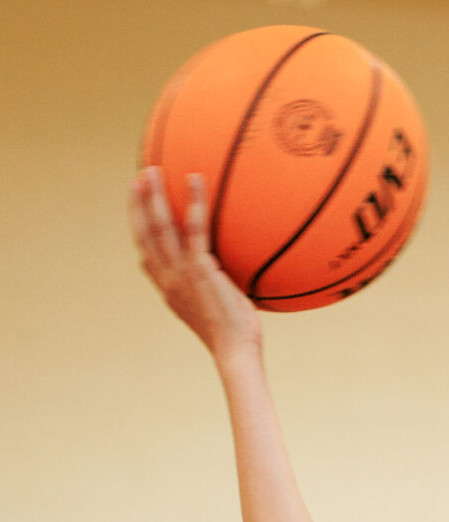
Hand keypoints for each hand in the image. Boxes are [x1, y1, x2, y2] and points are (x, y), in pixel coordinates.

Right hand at [129, 166, 261, 362]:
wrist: (235, 351)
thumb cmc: (236, 334)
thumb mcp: (220, 307)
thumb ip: (219, 288)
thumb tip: (236, 275)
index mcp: (169, 289)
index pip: (146, 256)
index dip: (139, 230)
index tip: (138, 208)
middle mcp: (168, 279)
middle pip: (144, 234)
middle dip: (138, 204)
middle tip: (139, 177)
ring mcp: (181, 273)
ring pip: (159, 227)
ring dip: (154, 196)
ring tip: (152, 170)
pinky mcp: (200, 269)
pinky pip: (194, 228)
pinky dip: (194, 202)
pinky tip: (196, 180)